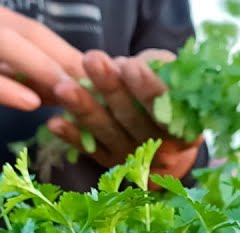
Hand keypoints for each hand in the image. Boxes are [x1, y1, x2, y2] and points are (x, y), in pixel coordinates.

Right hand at [0, 0, 84, 129]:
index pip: (29, 25)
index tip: (93, 77)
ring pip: (3, 44)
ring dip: (42, 69)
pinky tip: (30, 104)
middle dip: (62, 58)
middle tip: (92, 87)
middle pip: (23, 29)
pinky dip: (6, 88)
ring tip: (69, 94)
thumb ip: (9, 70)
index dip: (64, 50)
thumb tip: (58, 86)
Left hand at [49, 49, 201, 177]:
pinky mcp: (111, 166)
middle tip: (91, 60)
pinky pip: (89, 150)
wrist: (170, 149)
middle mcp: (161, 150)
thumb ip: (160, 71)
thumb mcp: (176, 85)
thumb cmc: (170, 103)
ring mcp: (134, 161)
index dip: (147, 88)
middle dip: (110, 87)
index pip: (165, 107)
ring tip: (64, 87)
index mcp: (185, 129)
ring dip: (84, 109)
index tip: (130, 65)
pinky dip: (71, 136)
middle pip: (131, 118)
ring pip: (107, 133)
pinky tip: (54, 122)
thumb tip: (131, 63)